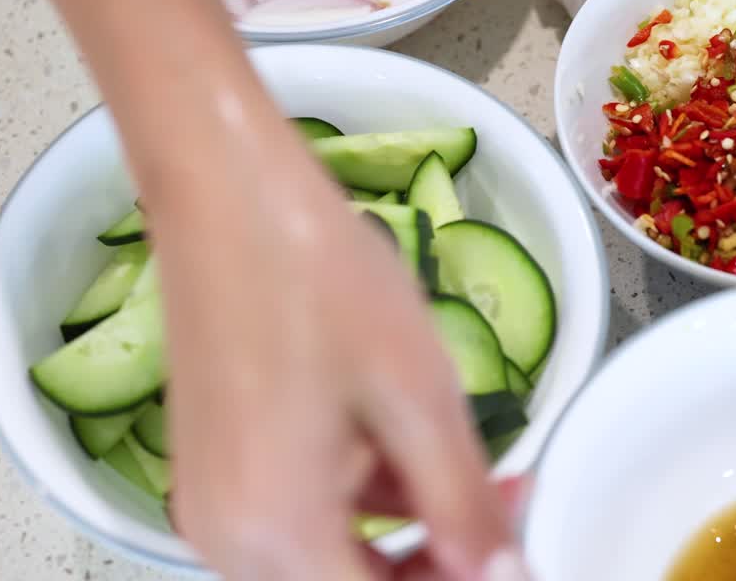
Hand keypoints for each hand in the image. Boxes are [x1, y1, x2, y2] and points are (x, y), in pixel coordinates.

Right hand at [151, 131, 527, 580]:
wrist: (228, 192)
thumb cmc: (320, 278)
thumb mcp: (417, 395)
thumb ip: (463, 504)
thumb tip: (506, 577)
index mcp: (274, 532)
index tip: (519, 554)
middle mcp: (228, 538)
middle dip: (442, 563)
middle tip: (515, 509)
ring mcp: (216, 502)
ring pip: (335, 558)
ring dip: (414, 530)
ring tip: (490, 471)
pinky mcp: (221, 466)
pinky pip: (306, 514)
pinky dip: (369, 496)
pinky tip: (418, 447)